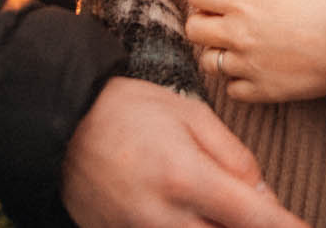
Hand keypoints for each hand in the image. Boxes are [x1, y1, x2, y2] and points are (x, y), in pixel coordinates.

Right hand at [61, 76, 305, 227]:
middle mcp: (163, 218)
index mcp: (186, 178)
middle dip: (250, 227)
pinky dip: (189, 227)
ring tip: (218, 202)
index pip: (253, 219)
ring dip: (219, 227)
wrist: (59, 123)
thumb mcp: (189, 115)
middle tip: (258, 208)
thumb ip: (233, 156)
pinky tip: (194, 213)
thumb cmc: (129, 109)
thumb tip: (265, 196)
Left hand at [185, 0, 325, 103]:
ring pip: (208, 61)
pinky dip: (237, 79)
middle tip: (223, 16)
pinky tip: (253, 66)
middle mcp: (237, 33)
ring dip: (218, 50)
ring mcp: (247, 65)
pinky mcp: (262, 90)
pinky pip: (232, 89)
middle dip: (204, 19)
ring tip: (239, 43)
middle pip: (194, 29)